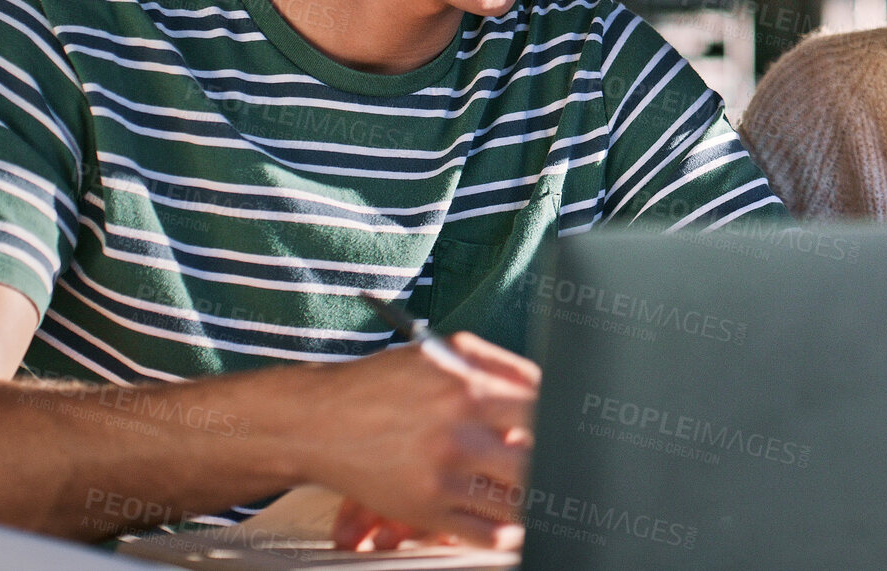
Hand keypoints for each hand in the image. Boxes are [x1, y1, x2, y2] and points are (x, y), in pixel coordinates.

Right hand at [304, 331, 538, 547]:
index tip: (568, 429)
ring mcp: (443, 476)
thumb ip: (498, 362)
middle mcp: (458, 433)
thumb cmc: (382, 384)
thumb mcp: (442, 352)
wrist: (319, 421)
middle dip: (550, 463)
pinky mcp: (426, 510)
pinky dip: (508, 533)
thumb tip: (546, 382)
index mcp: (468, 389)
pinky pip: (485, 533)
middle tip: (559, 465)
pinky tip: (513, 523)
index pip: (543, 410)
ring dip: (532, 499)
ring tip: (538, 493)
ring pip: (517, 501)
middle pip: (537, 459)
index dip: (561, 421)